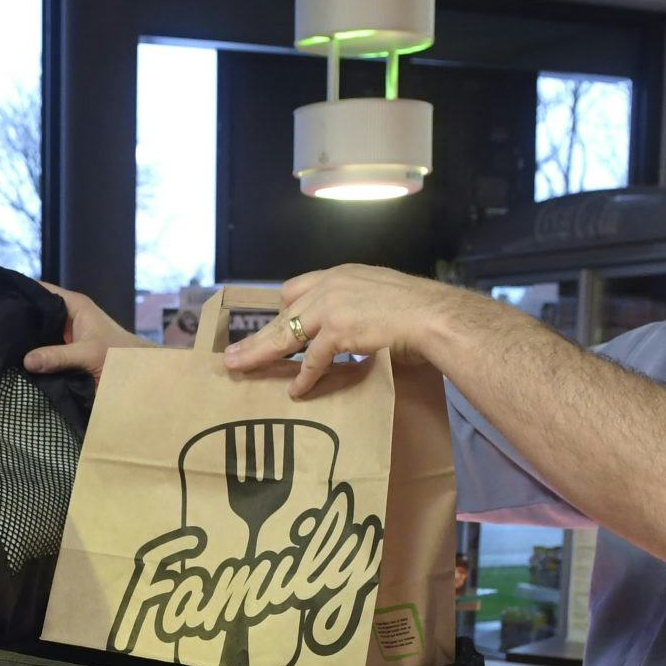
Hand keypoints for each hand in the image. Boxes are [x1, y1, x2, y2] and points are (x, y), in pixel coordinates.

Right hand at [24, 282, 134, 380]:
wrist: (138, 372)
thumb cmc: (118, 355)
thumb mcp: (87, 354)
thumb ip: (57, 357)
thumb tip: (26, 361)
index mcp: (73, 304)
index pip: (40, 289)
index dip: (21, 291)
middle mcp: (67, 314)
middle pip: (37, 310)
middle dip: (18, 317)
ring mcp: (66, 332)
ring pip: (40, 329)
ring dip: (25, 336)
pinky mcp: (66, 348)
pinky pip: (45, 346)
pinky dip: (33, 350)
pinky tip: (14, 356)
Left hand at [221, 264, 454, 398]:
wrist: (433, 315)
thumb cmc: (418, 310)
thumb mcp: (381, 296)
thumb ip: (360, 305)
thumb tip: (358, 326)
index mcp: (340, 274)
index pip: (295, 288)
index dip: (282, 311)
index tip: (271, 325)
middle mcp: (330, 285)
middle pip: (282, 313)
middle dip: (257, 336)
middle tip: (232, 354)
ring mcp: (332, 306)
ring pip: (285, 334)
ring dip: (260, 353)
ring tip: (239, 368)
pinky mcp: (338, 330)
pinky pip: (312, 359)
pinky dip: (304, 377)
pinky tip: (296, 390)